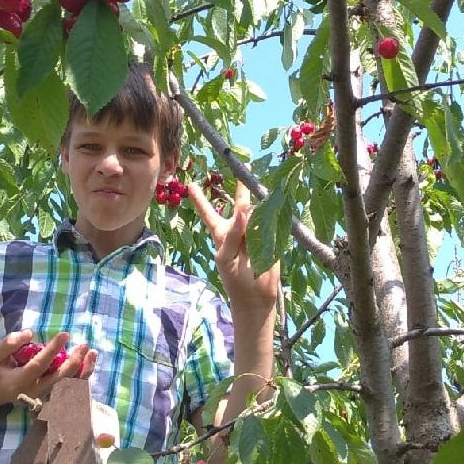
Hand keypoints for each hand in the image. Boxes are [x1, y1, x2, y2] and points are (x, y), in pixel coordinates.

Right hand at [0, 330, 96, 411]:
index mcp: (18, 382)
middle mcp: (33, 392)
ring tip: (92, 352)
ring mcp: (41, 398)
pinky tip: (89, 362)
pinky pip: (68, 389)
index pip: (40, 365)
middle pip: (59, 380)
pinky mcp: (46, 398)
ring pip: (67, 387)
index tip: (65, 334)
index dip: (53, 350)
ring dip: (82, 370)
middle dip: (74, 362)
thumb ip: (9, 343)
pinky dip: (80, 377)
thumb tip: (30, 333)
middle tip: (84, 344)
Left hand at [186, 178, 279, 311]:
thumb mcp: (227, 256)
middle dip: (242, 188)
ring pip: (256, 211)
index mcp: (222, 233)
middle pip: (240, 204)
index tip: (190, 184)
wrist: (257, 297)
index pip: (208, 213)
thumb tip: (242, 209)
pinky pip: (272, 222)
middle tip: (246, 166)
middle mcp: (239, 228)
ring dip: (258, 205)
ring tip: (258, 219)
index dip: (200, 199)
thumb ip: (233, 233)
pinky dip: (271, 217)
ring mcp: (257, 232)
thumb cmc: (235, 278)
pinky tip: (272, 214)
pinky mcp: (273, 237)